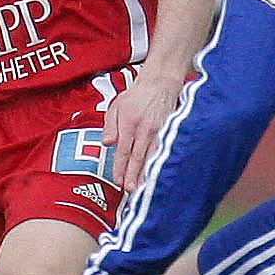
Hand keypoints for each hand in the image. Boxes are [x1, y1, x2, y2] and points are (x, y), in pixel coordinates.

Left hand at [104, 72, 182, 191]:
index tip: (118, 180)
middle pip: (138, 157)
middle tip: (130, 190)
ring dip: (146, 173)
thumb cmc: (137, 95)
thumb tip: (107, 143)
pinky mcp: (167, 132)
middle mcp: (144, 128)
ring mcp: (158, 131)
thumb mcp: (116, 106)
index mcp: (129, 122)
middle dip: (133, 175)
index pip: (123, 150)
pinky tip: (155, 174)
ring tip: (141, 187)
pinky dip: (157, 164)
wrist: (160, 84)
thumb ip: (110, 126)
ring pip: (151, 157)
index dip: (120, 167)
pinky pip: (161, 152)